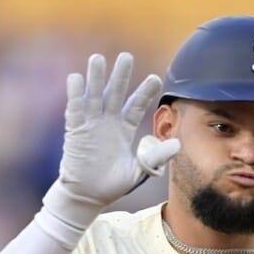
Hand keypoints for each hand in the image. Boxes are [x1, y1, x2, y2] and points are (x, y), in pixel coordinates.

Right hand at [43, 52, 180, 228]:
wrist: (88, 196)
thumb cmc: (113, 184)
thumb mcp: (139, 171)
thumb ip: (156, 157)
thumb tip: (178, 144)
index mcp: (124, 129)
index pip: (136, 105)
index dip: (144, 92)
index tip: (156, 78)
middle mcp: (108, 122)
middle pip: (115, 93)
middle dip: (120, 76)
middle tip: (126, 56)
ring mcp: (91, 124)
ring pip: (94, 96)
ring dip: (95, 78)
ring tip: (98, 58)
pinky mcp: (75, 131)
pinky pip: (75, 110)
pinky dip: (75, 94)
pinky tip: (77, 78)